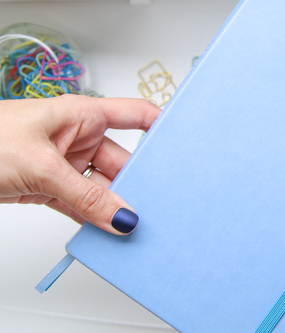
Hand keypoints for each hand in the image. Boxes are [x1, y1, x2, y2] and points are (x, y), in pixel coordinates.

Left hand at [0, 95, 160, 234]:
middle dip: (137, 182)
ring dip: (113, 207)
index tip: (181, 146)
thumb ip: (85, 196)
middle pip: (121, 160)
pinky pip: (80, 204)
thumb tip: (121, 217)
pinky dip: (91, 218)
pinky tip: (105, 231)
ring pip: (101, 187)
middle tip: (155, 203)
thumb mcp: (41, 166)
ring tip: (131, 225)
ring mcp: (63, 163)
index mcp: (81, 115)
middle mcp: (76, 137)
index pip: (133, 115)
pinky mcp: (48, 186)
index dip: (159, 126)